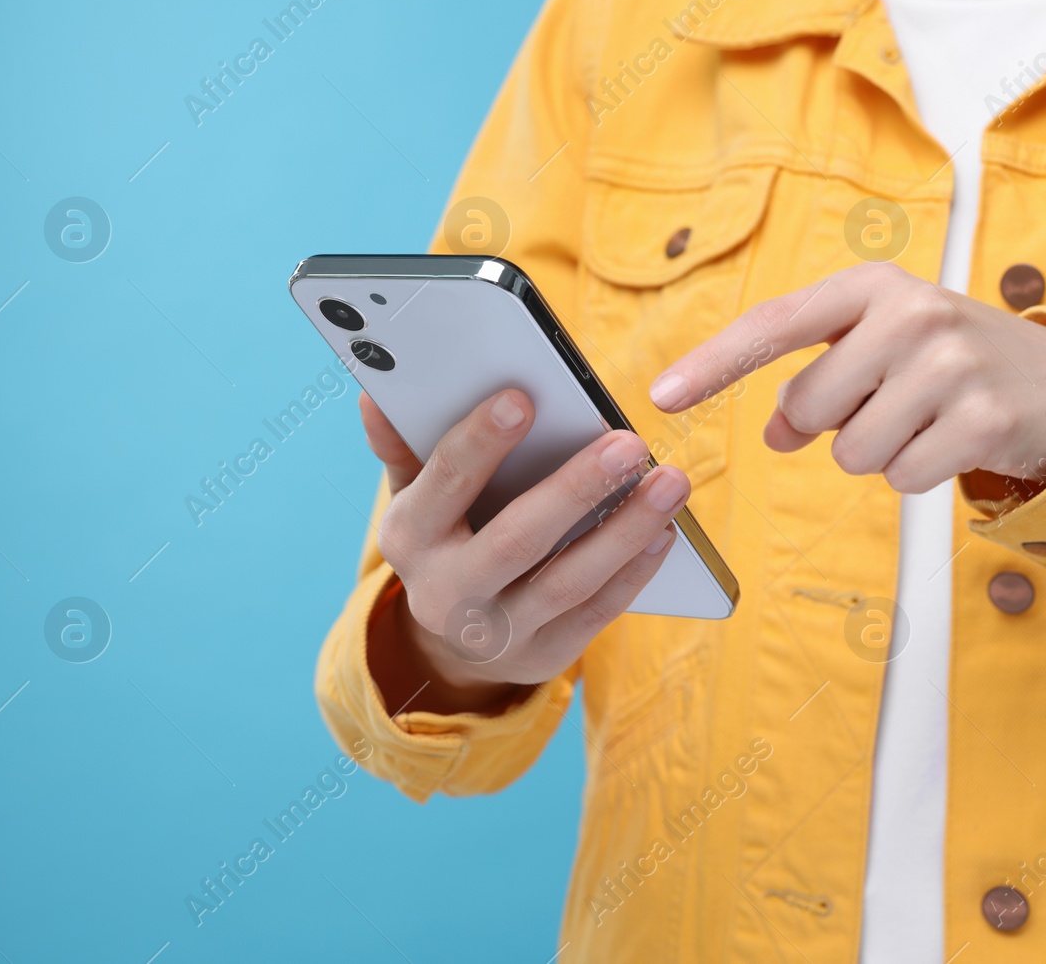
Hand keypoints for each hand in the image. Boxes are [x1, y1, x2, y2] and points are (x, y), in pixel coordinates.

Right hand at [358, 390, 690, 714]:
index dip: (481, 441)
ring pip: (568, 580)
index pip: (443, 483)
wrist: (453, 645)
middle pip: (516, 539)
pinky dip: (634, 571)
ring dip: (625, 530)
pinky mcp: (545, 655)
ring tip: (670, 482)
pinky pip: (596, 612)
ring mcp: (498, 632)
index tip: (523, 398)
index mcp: (410, 538)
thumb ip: (405, 446)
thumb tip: (376, 391)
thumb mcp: (415, 497)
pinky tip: (665, 531)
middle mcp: (447, 592)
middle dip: (575, 489)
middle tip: (628, 443)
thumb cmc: (447, 538)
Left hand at [648, 262, 1045, 493]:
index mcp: (873, 286)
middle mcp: (910, 314)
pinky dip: (918, 473)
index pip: (773, 324)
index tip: (661, 395)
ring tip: (925, 419)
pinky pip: (901, 478)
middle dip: (835, 425)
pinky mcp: (982, 419)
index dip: (713, 364)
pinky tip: (952, 441)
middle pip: (809, 408)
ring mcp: (949, 365)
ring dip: (878, 452)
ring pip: (851, 452)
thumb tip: (772, 433)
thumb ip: (820, 378)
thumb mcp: (883, 349)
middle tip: (889, 403)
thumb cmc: (951, 361)